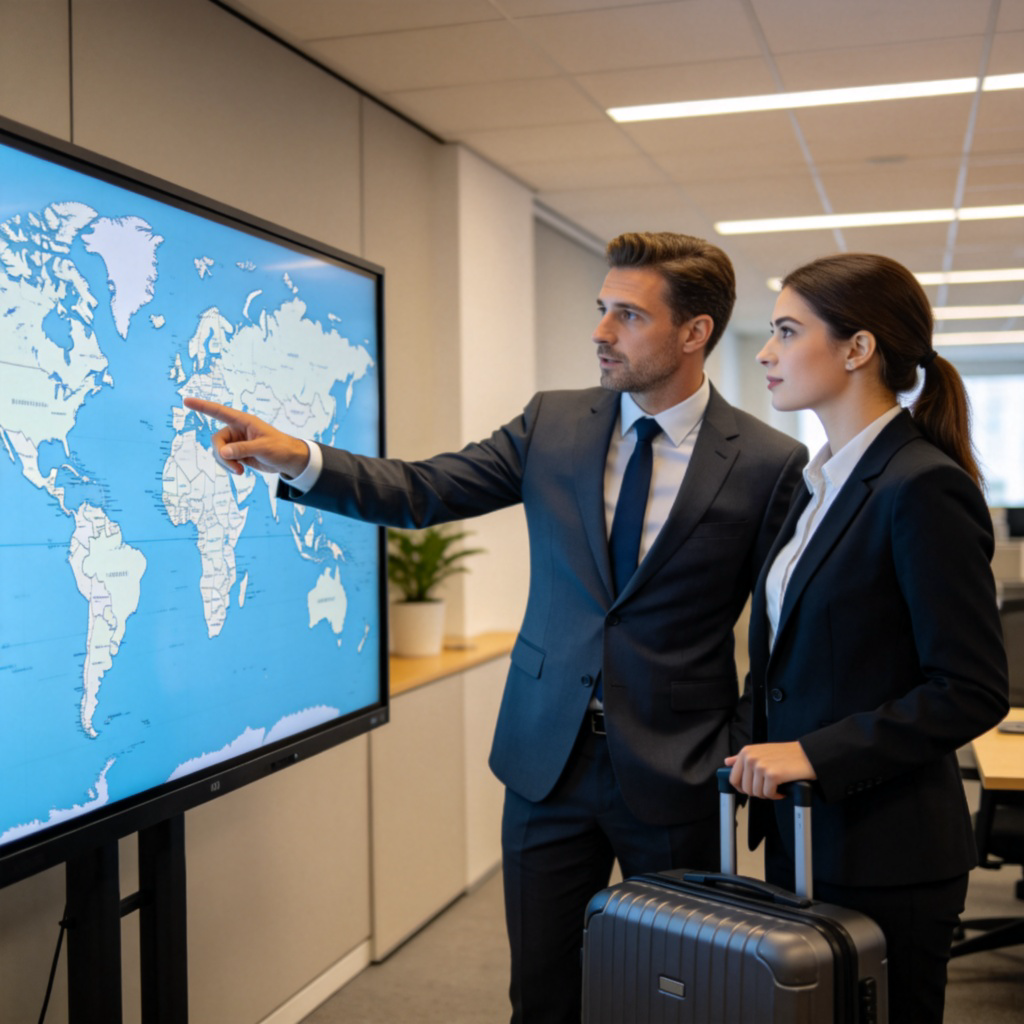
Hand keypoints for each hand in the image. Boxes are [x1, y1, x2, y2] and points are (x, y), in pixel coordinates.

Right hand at [183, 397, 309, 477]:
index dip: (202, 406)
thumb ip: (242, 449)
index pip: (219, 412)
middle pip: (217, 440)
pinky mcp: (238, 454)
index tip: (186, 401)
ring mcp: (237, 442)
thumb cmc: (280, 448)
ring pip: (220, 452)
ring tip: (240, 472)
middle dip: (222, 455)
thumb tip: (222, 452)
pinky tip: (241, 471)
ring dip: (226, 463)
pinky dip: (230, 467)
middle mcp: (237, 430)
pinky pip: (226, 460)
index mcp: (243, 421)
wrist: (290, 460)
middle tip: (234, 467)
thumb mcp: (263, 448)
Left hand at [724, 742, 815, 799]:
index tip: (753, 788)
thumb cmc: (785, 755)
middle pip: (745, 788)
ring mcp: (760, 766)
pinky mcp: (772, 775)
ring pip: (756, 793)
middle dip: (757, 792)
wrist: (807, 755)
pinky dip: (776, 795)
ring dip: (767, 794)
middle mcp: (751, 757)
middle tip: (768, 787)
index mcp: (746, 752)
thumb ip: (742, 758)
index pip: (734, 778)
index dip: (743, 788)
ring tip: (776, 787)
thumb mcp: (760, 752)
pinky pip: (768, 794)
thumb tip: (727, 761)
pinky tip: (782, 789)